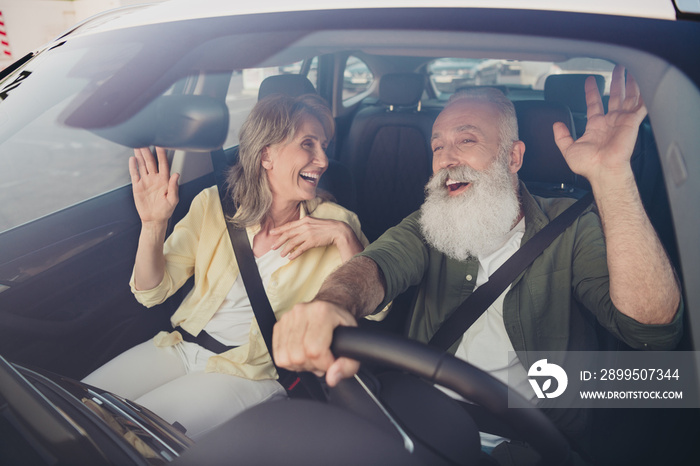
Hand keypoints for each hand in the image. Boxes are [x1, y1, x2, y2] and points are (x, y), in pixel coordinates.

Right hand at [129, 147, 179, 224]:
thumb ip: (174, 187)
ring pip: (142, 165)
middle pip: (151, 162)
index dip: (162, 154)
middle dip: (148, 151)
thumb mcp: (173, 200)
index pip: (163, 164)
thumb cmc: (165, 211)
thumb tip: (176, 175)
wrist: (154, 220)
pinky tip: (132, 159)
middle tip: (145, 140)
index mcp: (164, 180)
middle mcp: (155, 178)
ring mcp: (146, 181)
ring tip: (137, 145)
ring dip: (140, 156)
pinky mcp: (138, 186)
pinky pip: (135, 174)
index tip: (161, 144)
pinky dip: (133, 166)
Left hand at [270, 217, 362, 260]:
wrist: (338, 230)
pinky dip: (294, 253)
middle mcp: (305, 226)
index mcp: (304, 220)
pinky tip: (290, 257)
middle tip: (272, 247)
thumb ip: (305, 225)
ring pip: (292, 242)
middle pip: (288, 234)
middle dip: (278, 240)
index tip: (271, 233)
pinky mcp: (312, 241)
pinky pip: (300, 249)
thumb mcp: (314, 222)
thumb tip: (296, 230)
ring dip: (285, 249)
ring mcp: (308, 234)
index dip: (279, 229)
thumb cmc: (327, 227)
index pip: (289, 225)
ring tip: (281, 254)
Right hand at [272, 300, 359, 386]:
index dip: (324, 364)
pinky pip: (277, 354)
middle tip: (321, 360)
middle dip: (312, 365)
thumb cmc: (341, 325)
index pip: (315, 350)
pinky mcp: (279, 325)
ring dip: (300, 365)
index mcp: (322, 313)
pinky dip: (289, 361)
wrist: (330, 307)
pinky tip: (301, 354)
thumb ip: (348, 365)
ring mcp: (288, 318)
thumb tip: (332, 377)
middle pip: (298, 356)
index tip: (331, 362)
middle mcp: (302, 312)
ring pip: (286, 357)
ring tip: (311, 357)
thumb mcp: (354, 343)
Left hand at [553, 65, 646, 185]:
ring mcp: (622, 121)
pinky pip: (640, 105)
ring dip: (630, 83)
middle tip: (617, 68)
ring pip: (628, 97)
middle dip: (616, 81)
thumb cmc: (589, 165)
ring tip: (630, 69)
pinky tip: (646, 83)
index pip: (594, 103)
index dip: (592, 91)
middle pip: (615, 96)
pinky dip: (644, 94)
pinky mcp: (631, 123)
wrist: (602, 171)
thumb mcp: (568, 149)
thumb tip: (556, 125)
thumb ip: (561, 136)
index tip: (590, 80)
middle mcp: (610, 122)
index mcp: (596, 126)